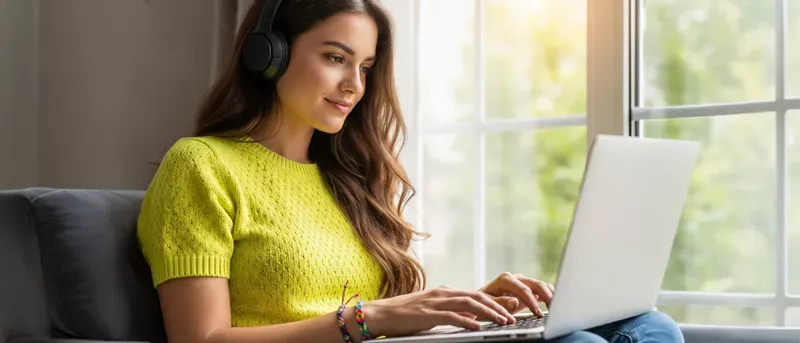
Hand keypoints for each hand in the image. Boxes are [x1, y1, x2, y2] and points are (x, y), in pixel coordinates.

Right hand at [362, 285, 516, 337]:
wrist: (380, 314)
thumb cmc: (405, 315)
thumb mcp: (433, 312)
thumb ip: (452, 313)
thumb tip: (471, 320)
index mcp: (444, 292)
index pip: (475, 294)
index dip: (494, 303)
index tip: (508, 312)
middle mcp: (443, 293)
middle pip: (477, 296)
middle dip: (497, 306)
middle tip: (512, 316)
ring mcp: (435, 302)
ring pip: (469, 303)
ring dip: (488, 312)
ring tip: (502, 321)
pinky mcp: (428, 314)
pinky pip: (452, 316)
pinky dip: (467, 321)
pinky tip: (478, 327)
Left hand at [479, 272, 554, 317]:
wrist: (482, 300)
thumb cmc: (483, 303)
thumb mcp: (488, 304)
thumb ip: (501, 303)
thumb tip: (514, 301)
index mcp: (505, 279)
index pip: (523, 289)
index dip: (531, 301)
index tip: (537, 313)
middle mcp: (515, 277)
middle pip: (535, 284)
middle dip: (546, 296)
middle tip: (553, 309)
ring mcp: (523, 281)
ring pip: (540, 284)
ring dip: (550, 295)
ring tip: (556, 308)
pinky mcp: (528, 287)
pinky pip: (542, 288)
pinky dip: (549, 294)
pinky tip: (554, 302)